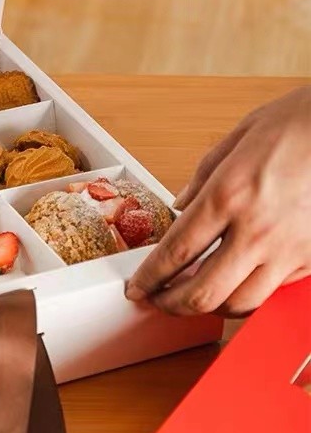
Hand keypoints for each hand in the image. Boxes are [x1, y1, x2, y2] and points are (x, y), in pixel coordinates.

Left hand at [125, 86, 310, 316]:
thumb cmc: (297, 124)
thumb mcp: (238, 138)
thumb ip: (203, 177)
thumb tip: (180, 206)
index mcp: (228, 195)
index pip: (176, 252)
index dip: (150, 278)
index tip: (137, 287)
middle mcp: (256, 229)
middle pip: (204, 292)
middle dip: (173, 304)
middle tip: (159, 302)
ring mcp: (287, 249)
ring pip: (241, 303)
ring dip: (212, 308)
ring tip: (195, 298)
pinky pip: (273, 291)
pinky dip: (250, 294)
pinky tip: (236, 284)